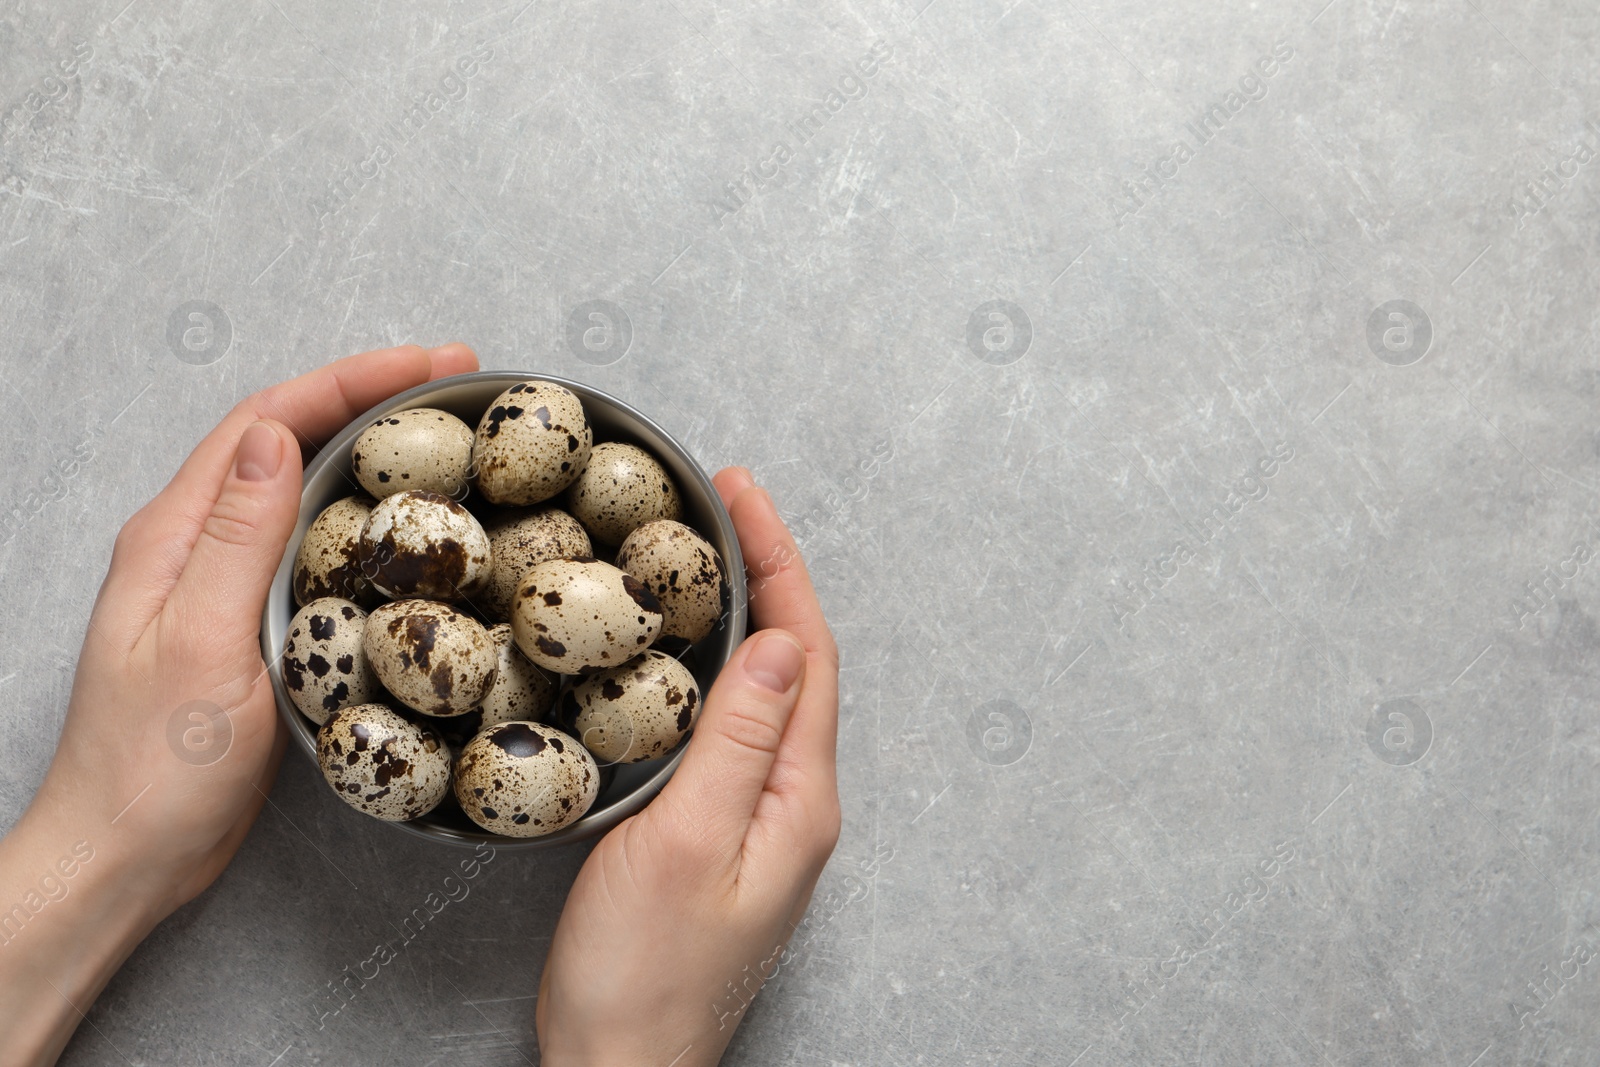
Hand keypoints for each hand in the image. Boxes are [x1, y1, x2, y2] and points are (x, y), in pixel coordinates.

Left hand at [0, 343, 477, 1066]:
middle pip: (287, 438)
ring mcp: (222, 585)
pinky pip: (311, 545)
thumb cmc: (154, 767)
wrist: (125, 856)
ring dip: (370, 448)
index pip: (268, 422)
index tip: (430, 363)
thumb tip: (276, 434)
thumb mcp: (201, 645)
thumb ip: (237, 539)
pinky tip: (405, 528)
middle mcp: (195, 545)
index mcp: (175, 535)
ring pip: (302, 488)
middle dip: (371, 396)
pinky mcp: (250, 626)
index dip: (350, 380)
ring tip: (445, 434)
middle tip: (457, 383)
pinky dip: (364, 515)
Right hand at [536, 467, 841, 1065]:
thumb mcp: (688, 842)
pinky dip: (716, 668)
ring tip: (707, 552)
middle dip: (769, 572)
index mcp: (802, 797)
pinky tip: (684, 654)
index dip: (780, 564)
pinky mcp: (724, 836)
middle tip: (722, 503)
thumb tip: (780, 641)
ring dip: (746, 613)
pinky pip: (735, 727)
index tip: (742, 495)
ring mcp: (764, 821)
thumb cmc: (642, 975)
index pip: (809, 651)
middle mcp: (797, 803)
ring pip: (767, 691)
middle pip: (799, 662)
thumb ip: (738, 740)